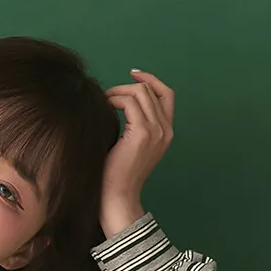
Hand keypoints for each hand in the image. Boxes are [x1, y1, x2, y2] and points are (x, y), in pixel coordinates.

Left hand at [101, 68, 174, 233]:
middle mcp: (166, 130)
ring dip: (119, 92)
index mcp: (166, 132)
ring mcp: (157, 131)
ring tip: (104, 101)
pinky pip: (130, 102)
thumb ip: (133, 124)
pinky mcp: (142, 133)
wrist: (117, 195)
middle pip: (152, 90)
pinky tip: (104, 106)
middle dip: (128, 86)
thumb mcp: (130, 144)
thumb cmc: (117, 173)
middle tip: (108, 94)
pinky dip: (115, 99)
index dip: (151, 81)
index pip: (166, 95)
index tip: (133, 75)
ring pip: (141, 93)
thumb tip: (117, 100)